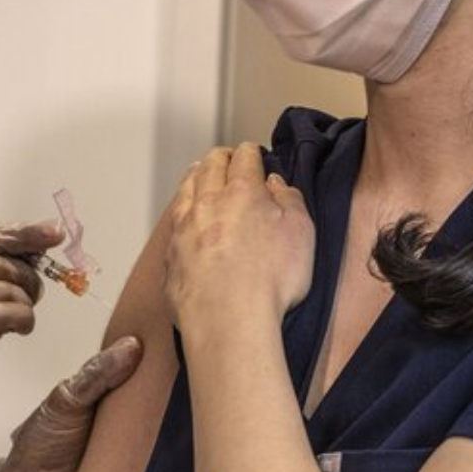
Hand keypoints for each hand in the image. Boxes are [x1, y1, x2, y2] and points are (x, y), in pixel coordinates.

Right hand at [0, 220, 61, 471]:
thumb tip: (35, 251)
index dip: (22, 234)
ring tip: (15, 323)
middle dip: (27, 280)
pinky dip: (24, 319)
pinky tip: (20, 329)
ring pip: (8, 288)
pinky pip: (9, 311)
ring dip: (25, 305)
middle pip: (0, 263)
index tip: (53, 232)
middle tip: (30, 299)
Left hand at [164, 144, 314, 329]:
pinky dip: (181, 209)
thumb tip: (276, 184)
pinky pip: (173, 221)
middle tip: (227, 156)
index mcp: (242, 192)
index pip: (244, 158)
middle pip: (210, 166)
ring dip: (196, 176)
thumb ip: (290, 201)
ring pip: (186, 188)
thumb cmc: (269, 280)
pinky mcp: (171, 254)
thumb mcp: (301, 233)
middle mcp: (207, 203)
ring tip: (200, 173)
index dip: (250, 152)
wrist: (227, 319)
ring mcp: (183, 228)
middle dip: (220, 157)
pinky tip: (185, 215)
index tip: (252, 153)